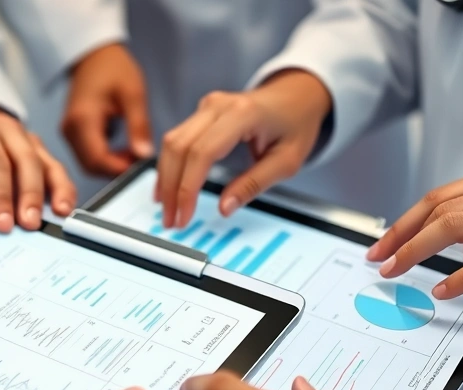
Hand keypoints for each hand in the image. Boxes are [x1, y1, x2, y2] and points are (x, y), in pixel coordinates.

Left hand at [0, 100, 76, 231]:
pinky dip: (64, 189)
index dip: (1, 194)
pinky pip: (56, 170)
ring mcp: (28, 140)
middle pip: (27, 161)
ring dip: (56, 191)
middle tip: (30, 225)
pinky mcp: (39, 153)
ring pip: (48, 163)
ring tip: (60, 215)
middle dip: (30, 196)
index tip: (3, 223)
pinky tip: (65, 208)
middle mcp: (9, 130)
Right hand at [62, 43, 153, 176]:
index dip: (120, 169)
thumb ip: (139, 125)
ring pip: (88, 164)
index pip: (97, 159)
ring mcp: (68, 132)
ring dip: (111, 165)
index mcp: (82, 119)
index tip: (141, 166)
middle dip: (116, 169)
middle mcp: (70, 129)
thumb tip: (144, 155)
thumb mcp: (133, 93)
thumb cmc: (113, 68)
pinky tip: (122, 148)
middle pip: (91, 166)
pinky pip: (87, 156)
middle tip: (139, 159)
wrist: (94, 55)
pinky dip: (105, 159)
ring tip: (133, 152)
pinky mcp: (72, 133)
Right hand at [156, 70, 331, 227]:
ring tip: (167, 209)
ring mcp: (208, 106)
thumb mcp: (286, 162)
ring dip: (165, 178)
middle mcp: (219, 105)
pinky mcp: (202, 112)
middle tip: (171, 220)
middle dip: (171, 188)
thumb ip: (254, 184)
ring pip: (172, 142)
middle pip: (180, 147)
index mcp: (243, 114)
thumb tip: (224, 209)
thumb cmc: (295, 126)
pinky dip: (170, 165)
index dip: (188, 188)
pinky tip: (168, 188)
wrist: (297, 95)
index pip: (203, 152)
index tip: (184, 216)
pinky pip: (177, 138)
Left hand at [367, 161, 462, 298]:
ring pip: (454, 229)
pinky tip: (444, 289)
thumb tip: (462, 248)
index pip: (439, 196)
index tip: (385, 240)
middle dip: (400, 237)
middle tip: (379, 258)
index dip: (405, 220)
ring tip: (398, 271)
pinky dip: (461, 277)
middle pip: (438, 210)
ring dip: (417, 253)